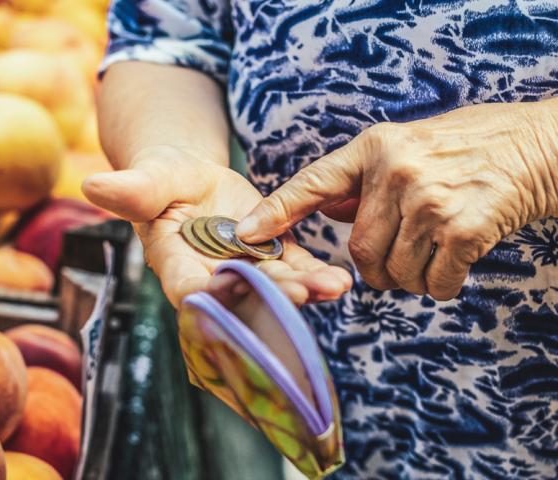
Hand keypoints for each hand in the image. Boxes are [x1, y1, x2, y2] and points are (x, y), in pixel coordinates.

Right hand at [82, 145, 351, 306]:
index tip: (229, 285)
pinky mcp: (272, 258)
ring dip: (302, 291)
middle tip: (299, 292)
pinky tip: (340, 279)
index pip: (188, 287)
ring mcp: (244, 271)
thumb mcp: (150, 178)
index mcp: (175, 262)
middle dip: (268, 297)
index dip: (208, 293)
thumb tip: (91, 185)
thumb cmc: (163, 179)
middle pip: (240, 297)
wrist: (192, 181)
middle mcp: (211, 277)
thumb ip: (132, 189)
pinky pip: (295, 270)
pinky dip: (316, 276)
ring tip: (332, 286)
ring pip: (273, 289)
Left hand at [237, 101, 557, 299]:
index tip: (244, 235)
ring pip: (393, 272)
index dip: (276, 212)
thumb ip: (361, 179)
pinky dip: (440, 287)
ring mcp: (429, 201)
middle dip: (371, 271)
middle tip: (392, 264)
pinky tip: (453, 264)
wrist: (537, 147)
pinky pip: (434, 283)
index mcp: (374, 147)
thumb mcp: (403, 145)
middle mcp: (395, 172)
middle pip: (358, 251)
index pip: (312, 183)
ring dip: (408, 281)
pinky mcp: (464, 229)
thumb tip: (322, 207)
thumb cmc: (465, 148)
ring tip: (429, 258)